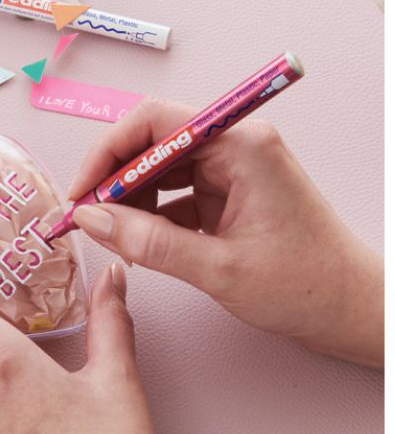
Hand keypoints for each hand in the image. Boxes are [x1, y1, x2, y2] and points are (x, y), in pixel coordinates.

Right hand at [68, 98, 382, 368]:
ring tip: (111, 234)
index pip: (155, 123)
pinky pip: (175, 195)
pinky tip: (137, 241)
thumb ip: (148, 243)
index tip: (83, 191)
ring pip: (160, 171)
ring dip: (131, 200)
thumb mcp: (218, 268)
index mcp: (241, 146)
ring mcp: (232, 171)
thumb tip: (91, 220)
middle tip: (88, 218)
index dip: (108, 152)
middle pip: (153, 145)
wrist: (350, 310)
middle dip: (115, 180)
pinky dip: (151, 217)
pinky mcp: (228, 195)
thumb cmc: (304, 286)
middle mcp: (235, 147)